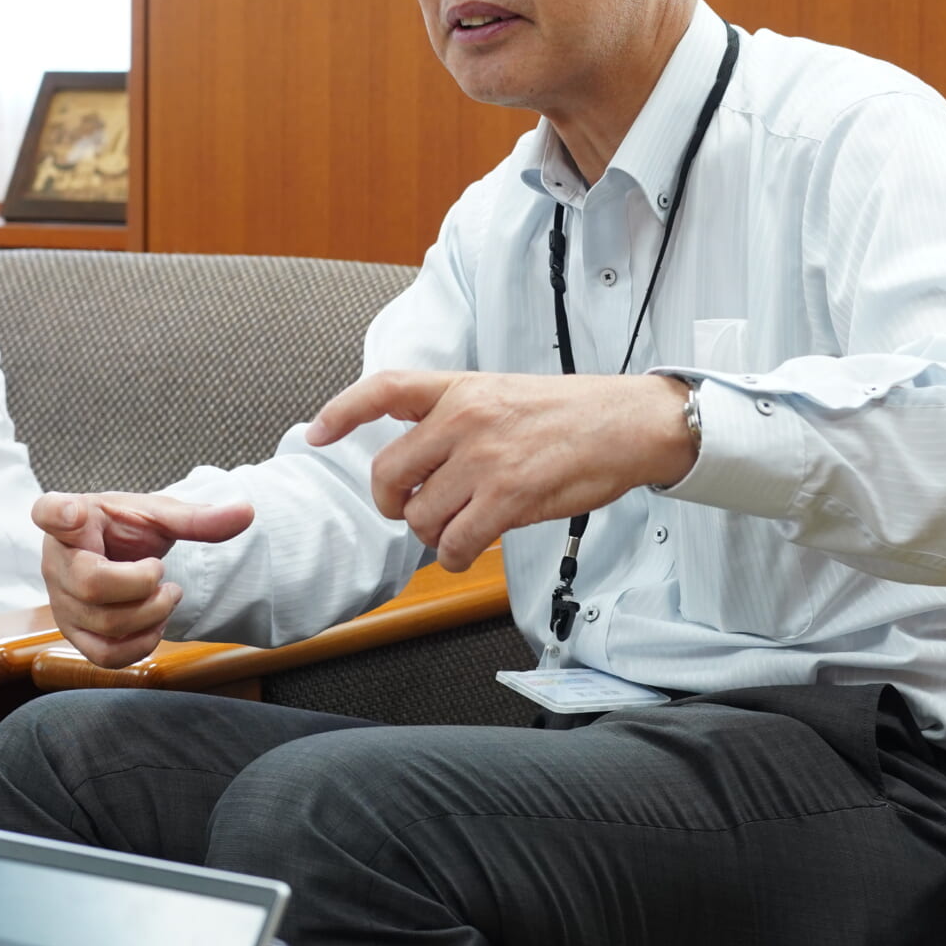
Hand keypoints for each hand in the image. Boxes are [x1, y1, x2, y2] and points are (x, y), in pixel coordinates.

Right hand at [34, 491, 253, 668]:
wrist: (115, 555)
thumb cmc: (126, 529)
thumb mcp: (158, 515)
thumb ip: (197, 518)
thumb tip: (247, 513)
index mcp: (71, 518)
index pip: (49, 511)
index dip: (58, 514)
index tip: (73, 513)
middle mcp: (55, 561)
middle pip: (90, 585)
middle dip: (142, 585)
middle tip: (162, 572)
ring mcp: (60, 602)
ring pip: (102, 624)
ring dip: (150, 614)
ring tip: (168, 595)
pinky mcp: (74, 634)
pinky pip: (103, 655)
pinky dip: (140, 646)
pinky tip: (156, 624)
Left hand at [306, 371, 696, 570]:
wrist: (628, 423)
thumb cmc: (572, 413)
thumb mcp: (504, 393)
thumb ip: (458, 417)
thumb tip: (420, 459)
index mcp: (462, 388)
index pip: (384, 389)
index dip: (342, 410)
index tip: (316, 432)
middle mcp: (465, 418)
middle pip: (389, 471)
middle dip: (393, 502)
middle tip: (414, 511)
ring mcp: (485, 457)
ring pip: (422, 516)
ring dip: (432, 535)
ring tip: (457, 531)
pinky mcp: (509, 495)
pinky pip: (456, 543)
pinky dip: (455, 558)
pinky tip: (467, 553)